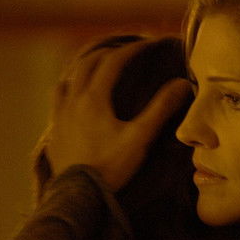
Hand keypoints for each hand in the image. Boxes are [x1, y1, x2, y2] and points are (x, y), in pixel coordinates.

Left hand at [47, 42, 191, 190]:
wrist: (79, 195)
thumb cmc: (112, 167)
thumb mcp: (140, 138)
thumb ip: (161, 109)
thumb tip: (183, 84)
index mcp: (94, 98)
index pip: (113, 61)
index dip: (132, 49)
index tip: (148, 44)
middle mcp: (73, 98)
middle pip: (89, 62)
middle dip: (110, 52)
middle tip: (128, 51)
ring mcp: (61, 113)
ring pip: (70, 76)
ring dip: (88, 65)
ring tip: (102, 65)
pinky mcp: (56, 129)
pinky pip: (59, 96)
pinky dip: (71, 85)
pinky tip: (77, 94)